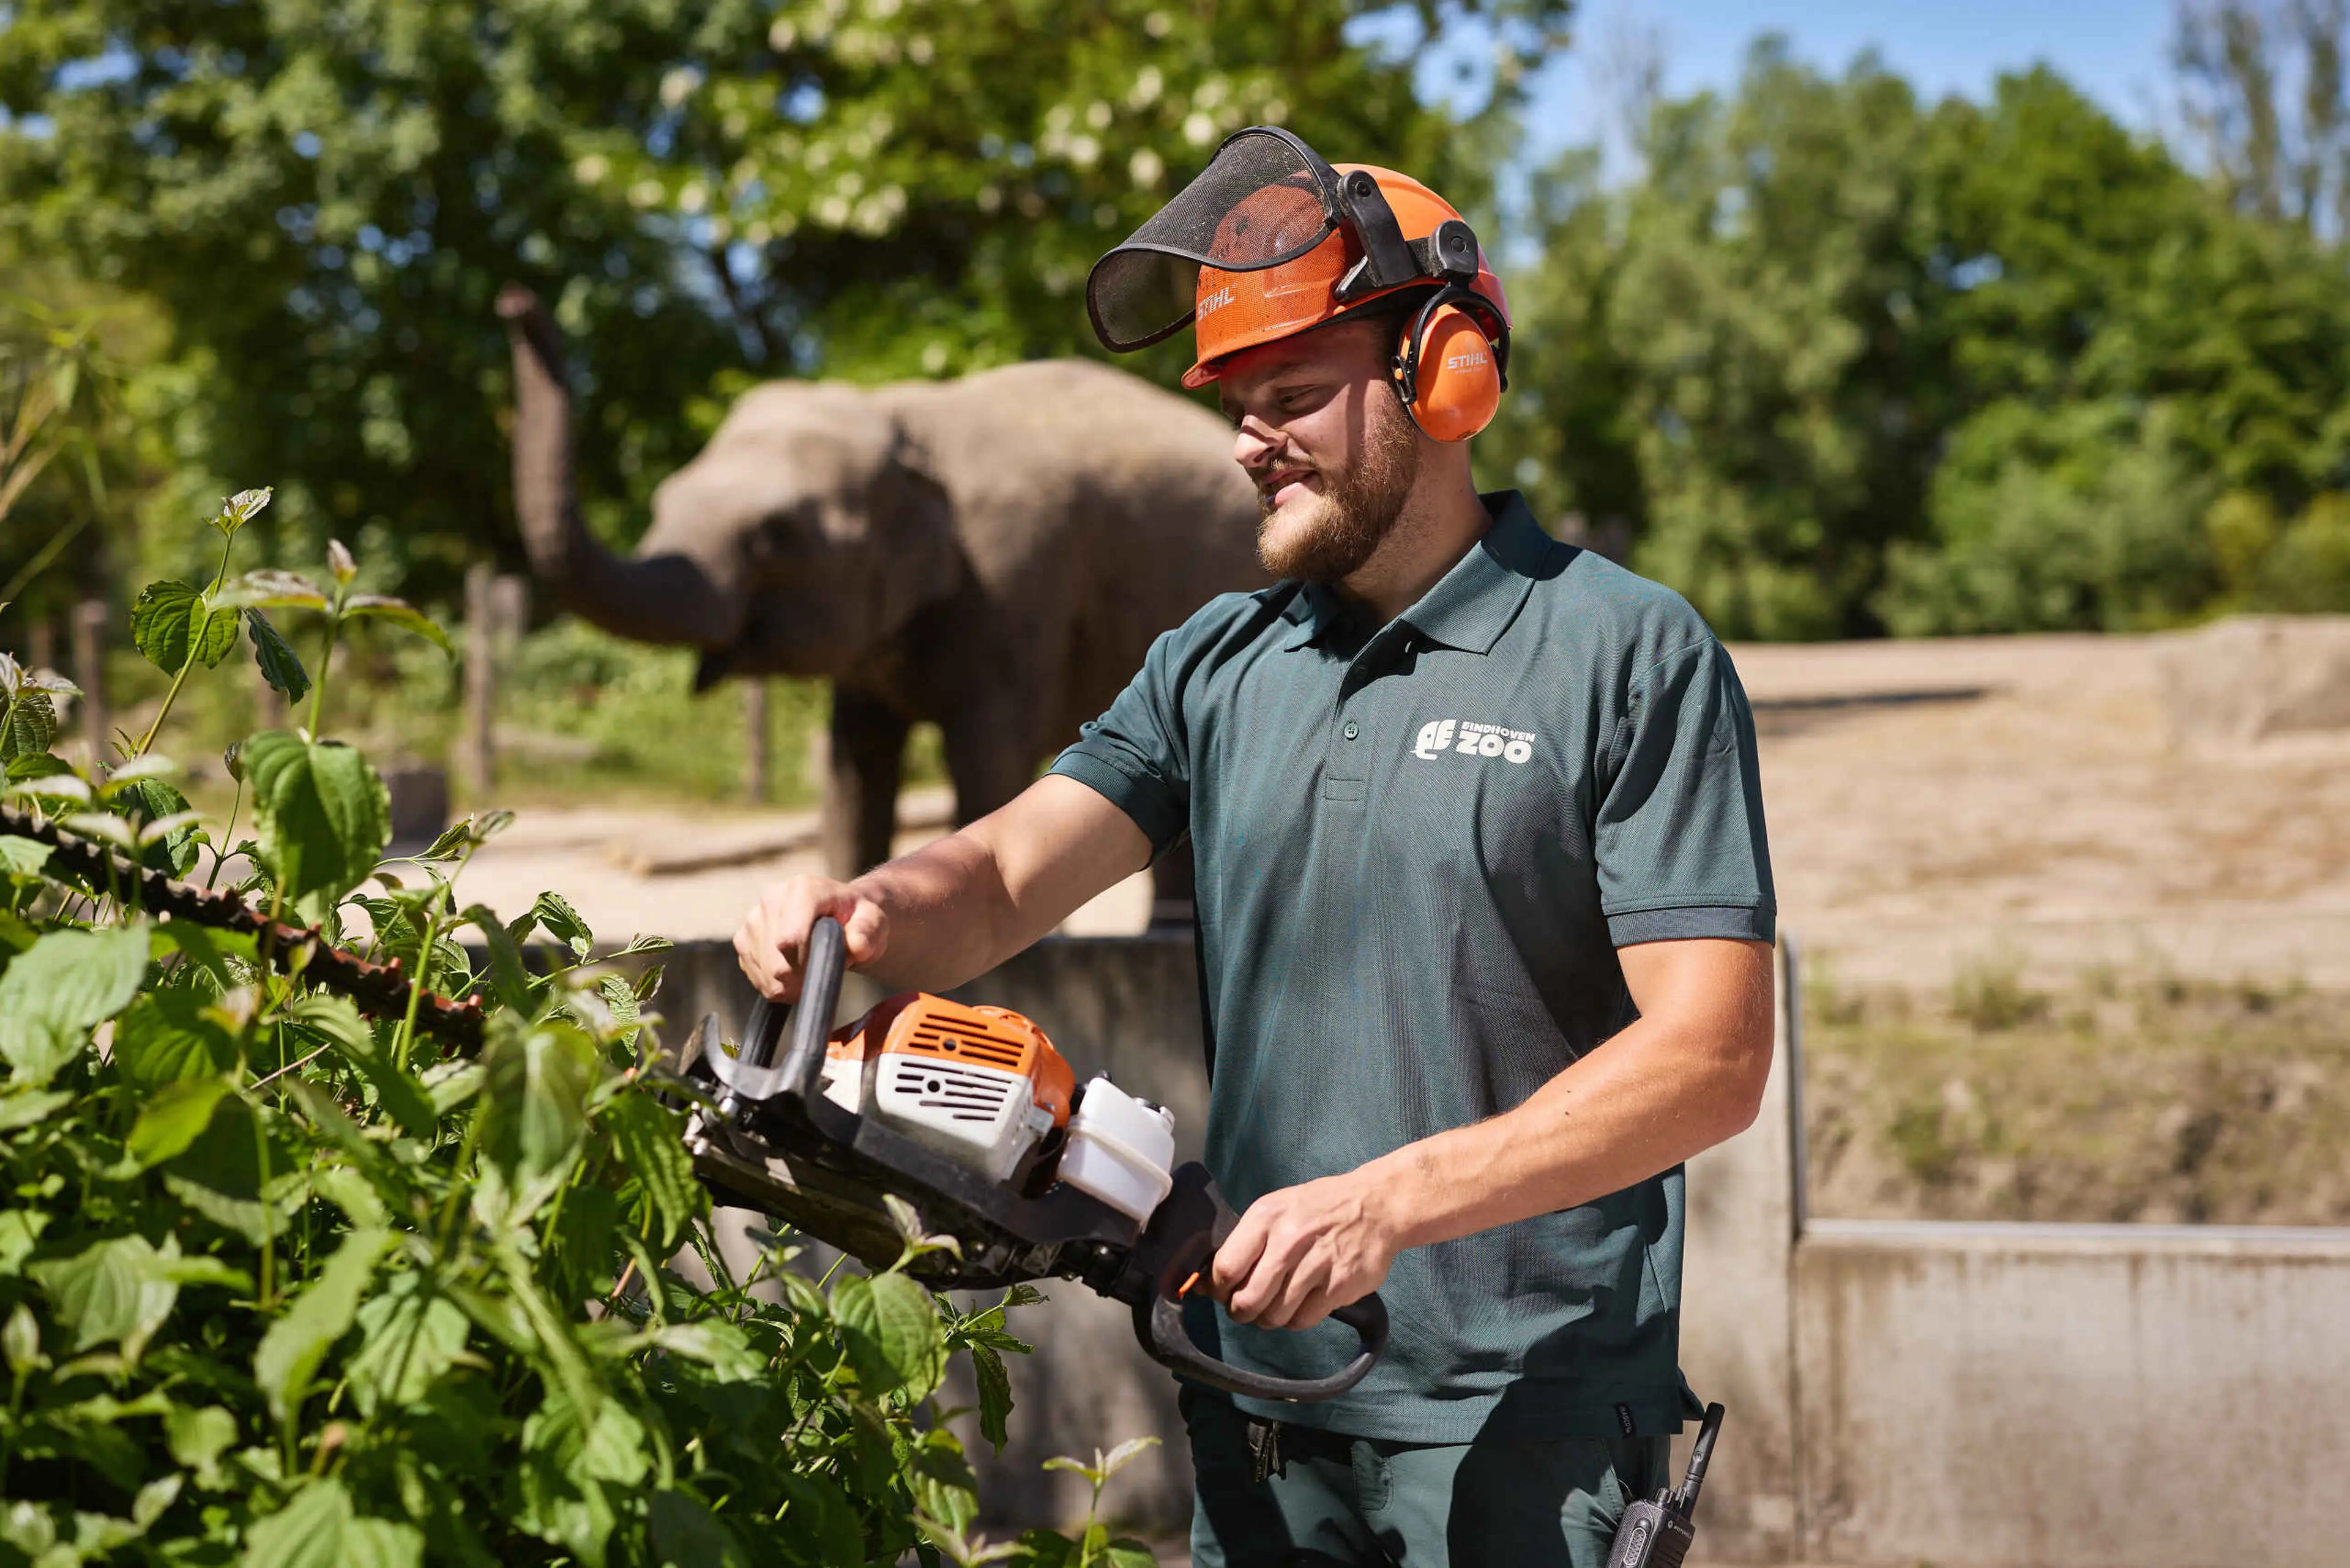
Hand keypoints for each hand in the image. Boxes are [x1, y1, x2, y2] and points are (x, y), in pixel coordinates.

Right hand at [733, 874, 888, 1000]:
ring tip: (812, 972)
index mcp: (803, 889)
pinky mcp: (743, 939)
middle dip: (802, 979)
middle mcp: (772, 898)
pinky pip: (755, 977)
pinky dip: (776, 985)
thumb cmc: (857, 920)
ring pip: (765, 974)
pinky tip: (794, 974)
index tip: (827, 964)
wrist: (840, 918)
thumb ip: (867, 933)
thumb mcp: (873, 923)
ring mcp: (753, 919)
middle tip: (823, 972)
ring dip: (790, 985)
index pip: (789, 939)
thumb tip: (855, 945)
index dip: (808, 963)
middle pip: (776, 962)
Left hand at [1209, 1170, 1400, 1330]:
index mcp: (1266, 1217)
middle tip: (1245, 1310)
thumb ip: (1243, 1242)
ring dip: (1268, 1319)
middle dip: (1240, 1312)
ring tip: (1274, 1307)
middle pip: (1248, 1299)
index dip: (1218, 1290)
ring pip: (1275, 1315)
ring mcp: (1317, 1264)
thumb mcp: (1276, 1209)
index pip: (1226, 1268)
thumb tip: (1206, 1281)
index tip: (1222, 1294)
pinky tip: (1299, 1305)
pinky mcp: (1340, 1285)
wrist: (1376, 1205)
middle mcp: (1290, 1240)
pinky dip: (1295, 1320)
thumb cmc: (1318, 1208)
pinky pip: (1303, 1319)